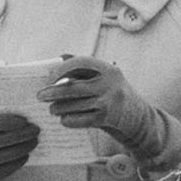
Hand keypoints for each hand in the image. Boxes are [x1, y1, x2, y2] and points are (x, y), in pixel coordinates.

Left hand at [39, 56, 180, 166]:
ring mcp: (109, 102)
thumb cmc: (115, 95)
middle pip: (73, 87)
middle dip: (53, 92)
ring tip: (52, 109)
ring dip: (58, 108)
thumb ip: (85, 70)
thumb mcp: (105, 78)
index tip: (49, 77)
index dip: (61, 69)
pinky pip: (80, 119)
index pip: (80, 63)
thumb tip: (57, 60)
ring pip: (74, 105)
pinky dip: (69, 120)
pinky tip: (64, 119)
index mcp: (108, 69)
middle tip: (40, 96)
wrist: (139, 119)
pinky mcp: (107, 119)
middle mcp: (109, 83)